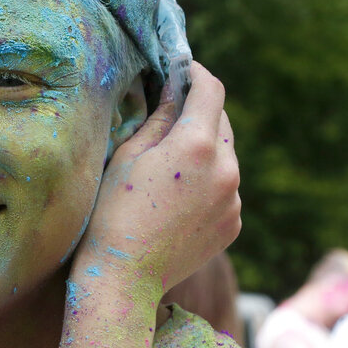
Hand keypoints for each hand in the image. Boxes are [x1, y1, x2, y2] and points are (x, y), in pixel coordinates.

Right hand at [75, 61, 241, 302]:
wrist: (124, 276)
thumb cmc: (112, 212)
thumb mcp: (126, 156)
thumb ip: (157, 119)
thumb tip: (172, 91)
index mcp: (197, 145)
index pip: (210, 90)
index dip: (196, 74)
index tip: (181, 70)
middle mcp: (226, 169)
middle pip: (221, 122)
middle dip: (198, 113)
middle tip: (168, 115)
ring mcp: (234, 199)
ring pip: (225, 157)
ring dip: (203, 151)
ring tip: (167, 167)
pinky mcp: (234, 223)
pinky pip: (225, 189)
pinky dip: (207, 183)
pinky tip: (175, 199)